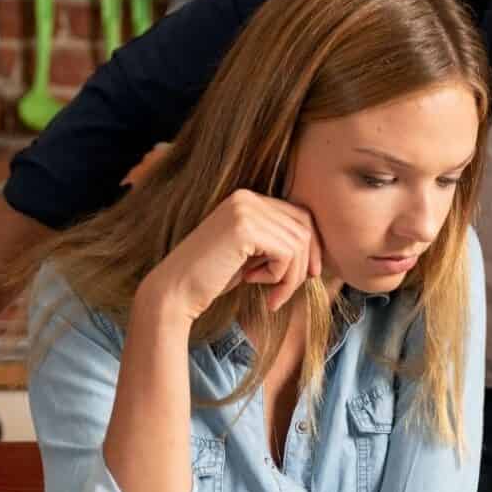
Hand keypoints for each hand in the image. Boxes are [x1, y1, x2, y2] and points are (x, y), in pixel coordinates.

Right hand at [139, 190, 322, 322]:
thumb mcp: (251, 254)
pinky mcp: (244, 228)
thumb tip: (317, 250)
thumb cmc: (212, 278)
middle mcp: (246, 197)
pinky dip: (282, 278)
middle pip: (304, 226)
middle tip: (287, 290)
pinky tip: (258, 287)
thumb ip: (277, 242)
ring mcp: (244, 209)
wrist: (174, 292)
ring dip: (291, 277)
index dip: (311, 247)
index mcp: (247, 198)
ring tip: (271, 294)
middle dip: (304, 263)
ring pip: (298, 243)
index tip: (308, 276)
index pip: (299, 215)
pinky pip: (287, 253)